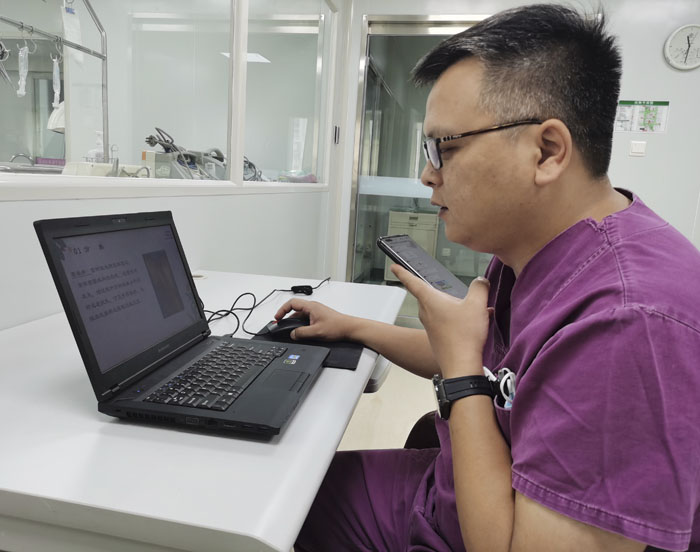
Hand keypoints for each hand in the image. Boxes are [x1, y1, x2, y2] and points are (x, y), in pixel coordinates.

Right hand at [274, 298, 354, 340]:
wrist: (350, 328)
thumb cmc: (337, 326)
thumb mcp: (316, 332)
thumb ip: (301, 333)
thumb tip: (292, 334)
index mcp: (311, 307)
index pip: (291, 303)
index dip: (282, 310)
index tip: (277, 318)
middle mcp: (313, 307)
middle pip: (295, 309)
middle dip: (286, 317)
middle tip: (280, 324)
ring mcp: (316, 312)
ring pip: (301, 315)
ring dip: (294, 322)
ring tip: (290, 330)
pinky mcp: (320, 317)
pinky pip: (306, 319)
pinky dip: (301, 324)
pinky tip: (301, 332)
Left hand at [391, 264, 490, 378]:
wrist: (461, 364)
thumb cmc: (464, 336)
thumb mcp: (477, 304)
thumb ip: (479, 287)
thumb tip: (481, 281)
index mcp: (430, 300)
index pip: (412, 281)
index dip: (403, 272)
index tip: (394, 267)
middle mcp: (426, 312)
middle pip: (431, 295)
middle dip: (445, 293)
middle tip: (458, 294)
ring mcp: (431, 326)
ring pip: (442, 309)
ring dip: (457, 307)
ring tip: (476, 310)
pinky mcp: (438, 337)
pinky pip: (447, 322)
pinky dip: (460, 320)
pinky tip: (476, 324)